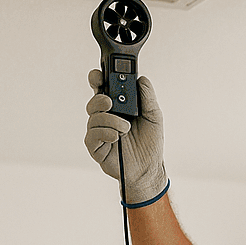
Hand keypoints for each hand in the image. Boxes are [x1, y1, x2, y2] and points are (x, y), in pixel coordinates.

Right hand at [84, 69, 168, 204]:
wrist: (149, 170)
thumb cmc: (150, 143)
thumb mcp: (154, 117)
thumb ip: (148, 97)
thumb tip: (142, 79)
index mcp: (118, 107)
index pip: (103, 88)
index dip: (98, 78)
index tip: (100, 75)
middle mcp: (106, 117)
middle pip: (94, 101)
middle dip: (99, 98)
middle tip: (110, 102)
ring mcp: (99, 132)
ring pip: (93, 117)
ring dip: (109, 120)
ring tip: (125, 128)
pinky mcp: (96, 147)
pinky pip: (92, 135)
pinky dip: (104, 133)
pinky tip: (116, 137)